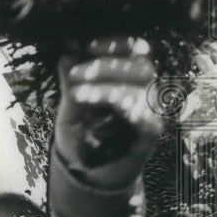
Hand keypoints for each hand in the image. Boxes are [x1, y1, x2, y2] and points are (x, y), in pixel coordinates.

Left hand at [54, 36, 160, 188]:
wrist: (88, 172)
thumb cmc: (81, 132)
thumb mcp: (70, 104)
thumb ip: (70, 80)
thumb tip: (66, 51)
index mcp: (127, 77)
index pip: (135, 51)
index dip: (117, 44)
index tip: (89, 45)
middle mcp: (144, 91)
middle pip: (141, 66)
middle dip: (106, 66)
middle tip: (76, 74)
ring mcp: (150, 112)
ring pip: (140, 89)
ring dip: (107, 87)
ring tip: (78, 93)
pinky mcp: (150, 133)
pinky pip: (145, 117)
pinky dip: (124, 109)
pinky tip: (100, 112)